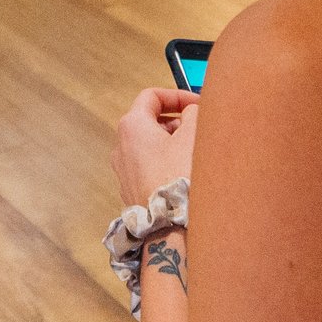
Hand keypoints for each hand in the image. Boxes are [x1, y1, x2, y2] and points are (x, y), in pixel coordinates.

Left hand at [113, 87, 200, 206]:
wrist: (169, 225)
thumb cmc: (178, 177)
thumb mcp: (193, 135)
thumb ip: (194, 113)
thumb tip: (192, 112)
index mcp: (132, 126)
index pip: (151, 96)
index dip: (177, 96)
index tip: (197, 104)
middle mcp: (121, 146)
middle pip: (150, 121)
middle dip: (177, 121)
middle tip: (199, 129)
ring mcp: (124, 171)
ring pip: (150, 146)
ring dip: (173, 144)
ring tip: (195, 153)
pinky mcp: (131, 190)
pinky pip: (149, 167)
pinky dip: (166, 163)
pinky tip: (185, 174)